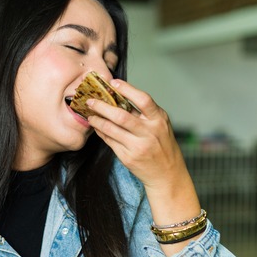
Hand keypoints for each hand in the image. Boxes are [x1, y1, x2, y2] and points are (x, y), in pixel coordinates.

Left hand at [86, 80, 200, 255]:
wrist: (167, 174)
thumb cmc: (162, 146)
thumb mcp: (160, 126)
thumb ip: (144, 113)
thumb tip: (119, 96)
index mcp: (159, 120)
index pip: (143, 100)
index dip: (127, 89)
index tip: (113, 82)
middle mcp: (149, 132)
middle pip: (121, 115)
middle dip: (102, 106)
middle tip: (90, 101)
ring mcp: (138, 146)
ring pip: (111, 129)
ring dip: (97, 120)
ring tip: (90, 115)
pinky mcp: (128, 157)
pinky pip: (109, 141)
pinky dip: (101, 133)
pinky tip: (96, 128)